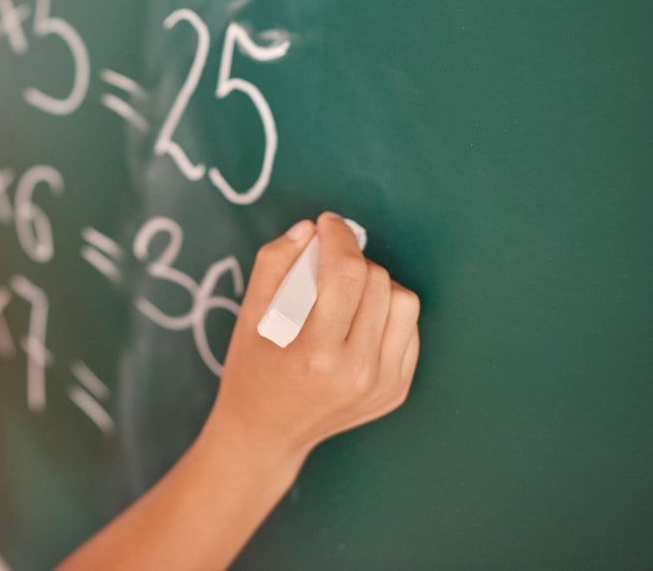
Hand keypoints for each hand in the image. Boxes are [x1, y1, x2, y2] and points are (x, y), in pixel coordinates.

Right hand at [209, 212, 419, 464]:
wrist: (266, 432)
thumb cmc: (252, 369)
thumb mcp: (248, 316)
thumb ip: (274, 264)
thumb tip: (309, 229)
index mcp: (315, 353)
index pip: (346, 273)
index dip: (339, 237)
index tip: (326, 225)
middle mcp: (356, 372)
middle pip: (376, 280)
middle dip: (351, 259)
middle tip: (326, 264)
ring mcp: (382, 385)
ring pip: (403, 300)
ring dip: (375, 284)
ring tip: (346, 293)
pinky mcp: (397, 390)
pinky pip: (409, 328)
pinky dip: (386, 312)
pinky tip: (358, 320)